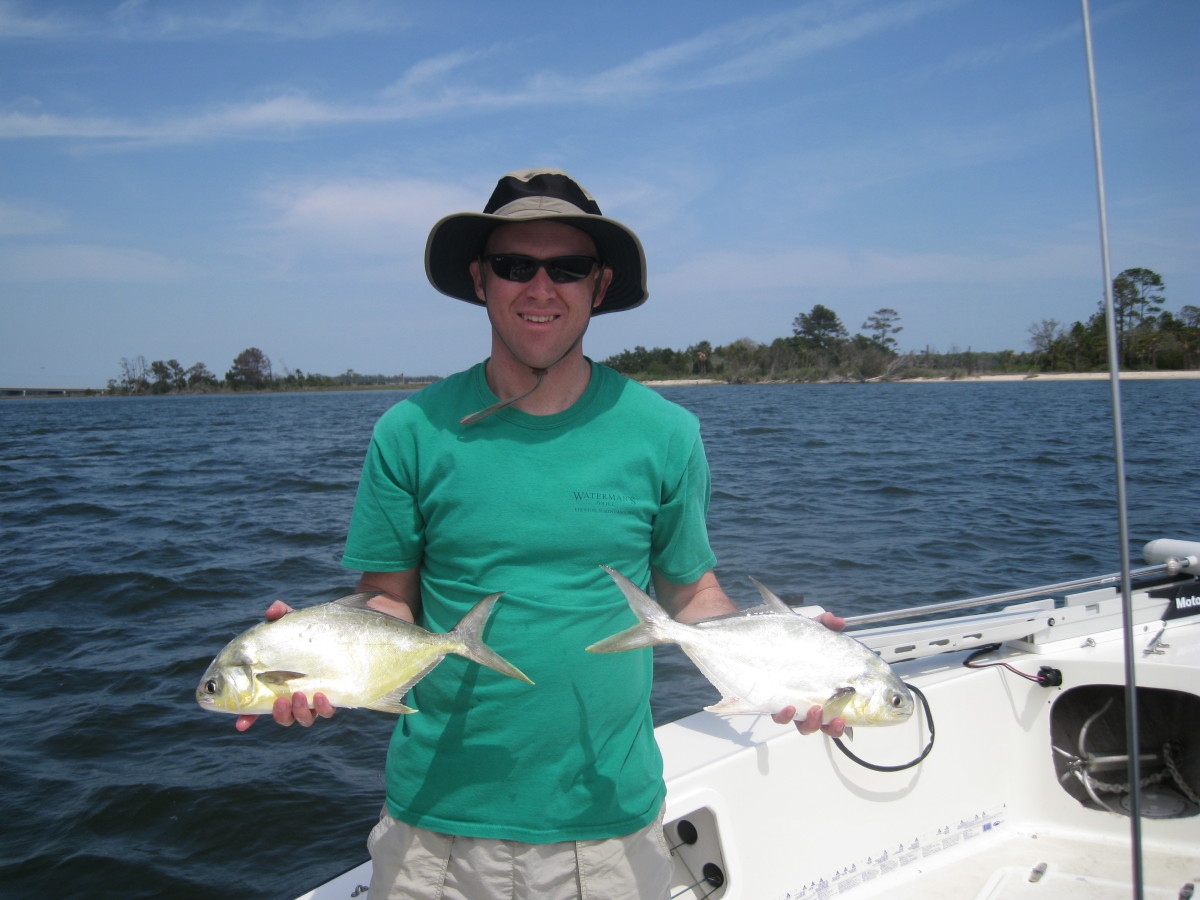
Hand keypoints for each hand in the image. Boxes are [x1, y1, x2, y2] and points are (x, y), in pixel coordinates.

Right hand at [234, 601, 335, 730]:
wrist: (342, 630)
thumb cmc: (309, 630)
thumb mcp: (292, 621)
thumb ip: (280, 614)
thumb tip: (272, 612)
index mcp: (278, 683)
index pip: (258, 706)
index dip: (248, 717)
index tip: (241, 725)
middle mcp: (295, 694)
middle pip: (283, 717)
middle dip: (280, 714)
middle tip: (280, 701)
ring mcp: (314, 698)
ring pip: (304, 718)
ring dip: (299, 712)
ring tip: (299, 695)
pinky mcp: (334, 696)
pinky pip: (327, 711)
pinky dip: (323, 707)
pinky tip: (321, 695)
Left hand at [772, 610, 846, 736]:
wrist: (756, 634)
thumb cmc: (788, 637)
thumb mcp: (810, 628)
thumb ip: (825, 624)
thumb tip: (838, 622)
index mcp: (816, 688)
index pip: (831, 712)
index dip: (838, 723)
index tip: (843, 719)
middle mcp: (802, 698)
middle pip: (816, 724)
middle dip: (825, 725)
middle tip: (830, 719)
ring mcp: (785, 699)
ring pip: (797, 723)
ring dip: (807, 723)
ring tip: (812, 711)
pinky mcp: (767, 698)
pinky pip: (774, 714)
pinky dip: (783, 714)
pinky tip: (786, 707)